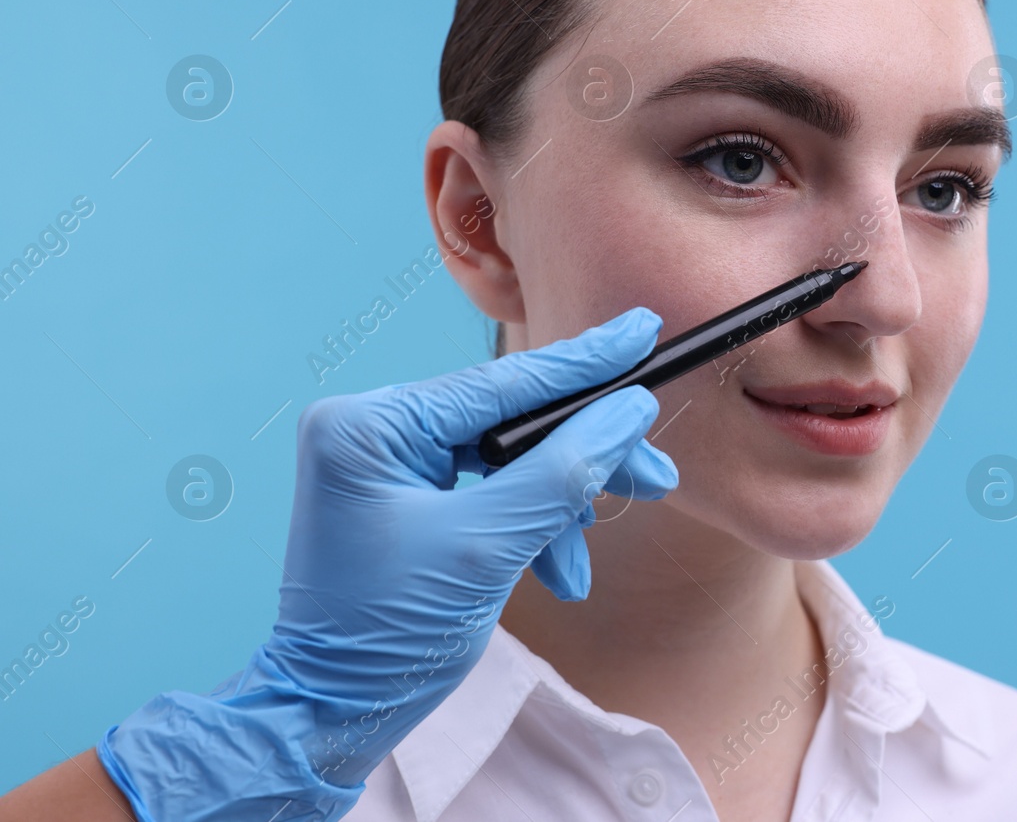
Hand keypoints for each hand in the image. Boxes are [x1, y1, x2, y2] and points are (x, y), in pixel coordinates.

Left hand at [96, 307, 676, 820]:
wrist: (327, 720)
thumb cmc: (384, 637)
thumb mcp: (486, 549)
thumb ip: (563, 472)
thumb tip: (630, 412)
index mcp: (370, 426)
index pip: (500, 383)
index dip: (582, 364)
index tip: (643, 330)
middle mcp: (372, 430)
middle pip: (509, 421)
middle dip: (581, 458)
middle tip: (654, 474)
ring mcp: (386, 465)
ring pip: (508, 460)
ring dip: (558, 507)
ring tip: (583, 559)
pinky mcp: (405, 498)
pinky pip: (489, 491)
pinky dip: (530, 527)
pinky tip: (558, 570)